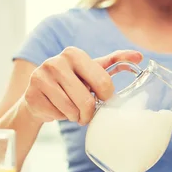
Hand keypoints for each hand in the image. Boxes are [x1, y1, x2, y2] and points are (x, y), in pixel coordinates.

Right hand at [22, 47, 142, 124]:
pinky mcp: (31, 94)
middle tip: (87, 113)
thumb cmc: (71, 82)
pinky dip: (60, 117)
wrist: (39, 94)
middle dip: (89, 112)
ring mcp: (40, 77)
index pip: (103, 82)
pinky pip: (56, 115)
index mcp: (74, 54)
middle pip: (86, 100)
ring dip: (75, 116)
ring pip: (71, 110)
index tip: (103, 99)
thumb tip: (140, 56)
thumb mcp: (92, 70)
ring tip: (71, 110)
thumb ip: (115, 62)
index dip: (106, 97)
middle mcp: (55, 62)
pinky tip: (56, 109)